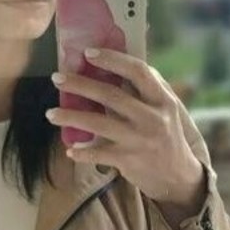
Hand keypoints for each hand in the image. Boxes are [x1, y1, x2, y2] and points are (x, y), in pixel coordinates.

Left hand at [45, 47, 203, 204]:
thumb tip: (120, 60)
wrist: (178, 176)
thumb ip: (148, 87)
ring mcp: (139, 140)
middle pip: (111, 96)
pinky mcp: (129, 161)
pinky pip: (99, 153)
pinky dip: (82, 152)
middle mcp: (152, 118)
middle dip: (80, 85)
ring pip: (99, 124)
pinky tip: (70, 149)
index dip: (112, 59)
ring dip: (71, 117)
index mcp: (162, 100)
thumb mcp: (167, 108)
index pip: (138, 72)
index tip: (88, 53)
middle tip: (57, 78)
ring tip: (50, 113)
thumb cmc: (167, 135)